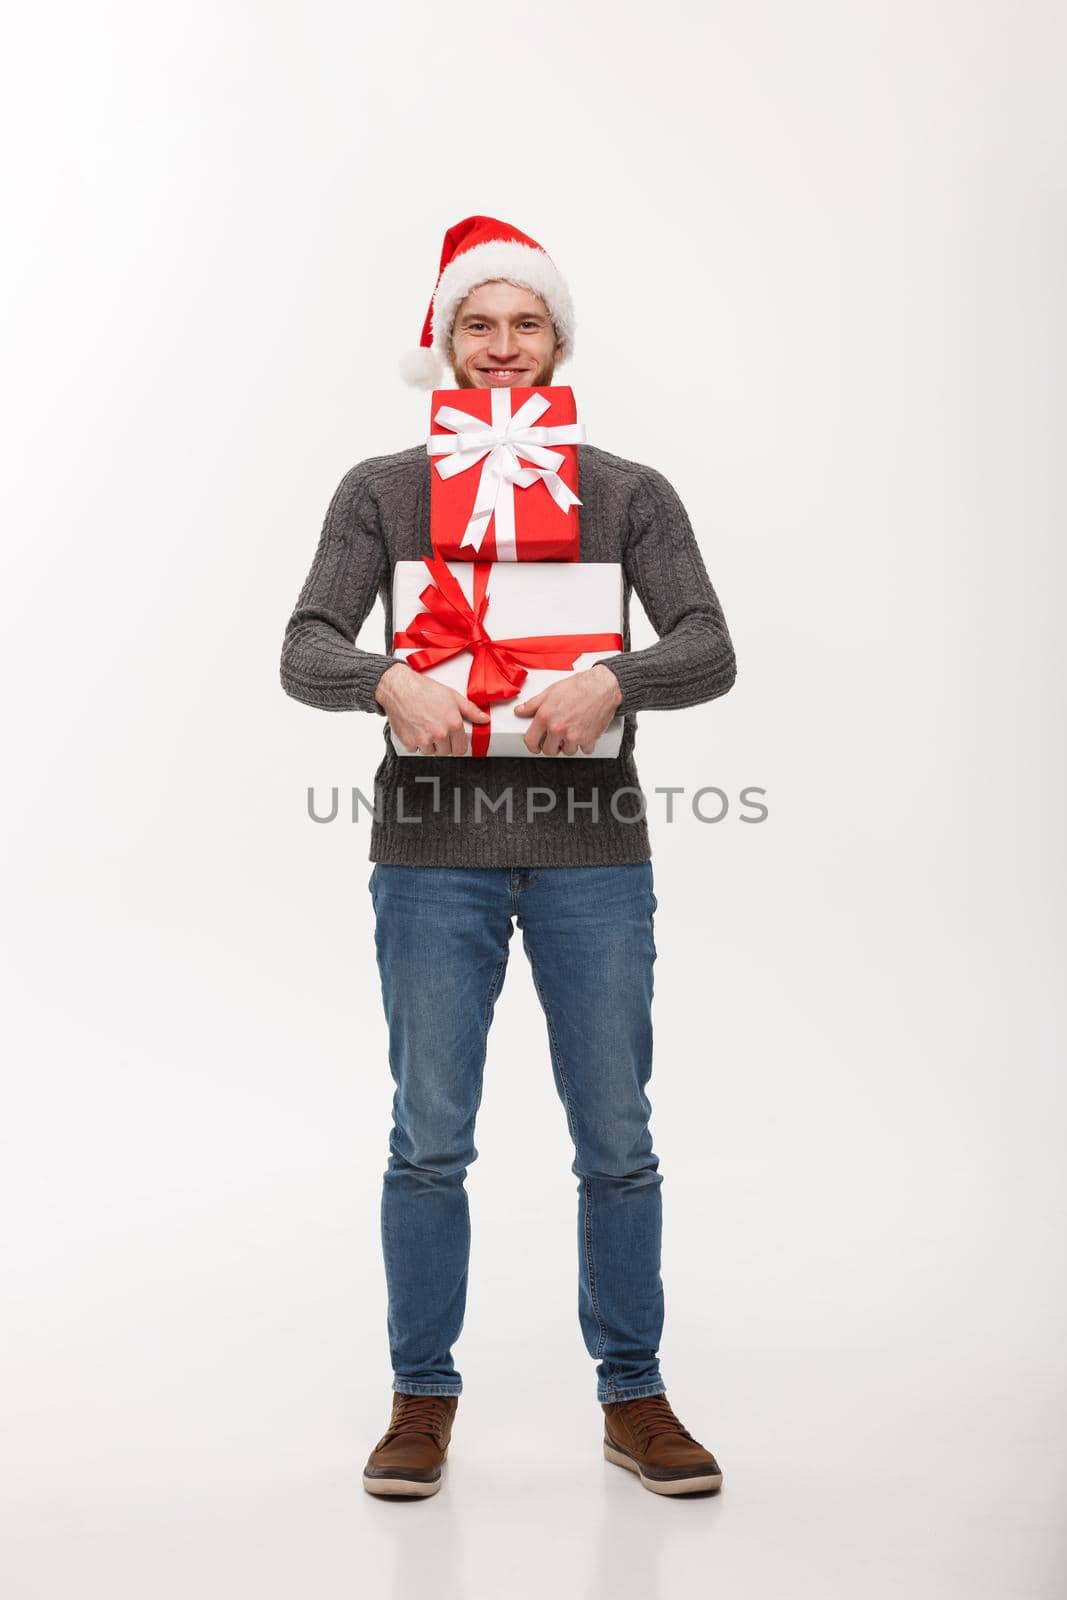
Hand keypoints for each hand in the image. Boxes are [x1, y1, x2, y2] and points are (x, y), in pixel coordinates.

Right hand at [375, 662, 490, 755]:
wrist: (400, 688)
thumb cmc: (424, 690)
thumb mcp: (452, 696)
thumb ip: (470, 710)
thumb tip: (484, 719)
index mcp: (453, 724)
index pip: (461, 749)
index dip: (457, 744)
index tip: (453, 741)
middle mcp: (440, 734)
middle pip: (446, 752)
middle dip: (443, 744)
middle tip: (437, 730)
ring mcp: (424, 740)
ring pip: (431, 752)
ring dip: (429, 744)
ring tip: (426, 727)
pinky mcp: (409, 742)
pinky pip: (415, 750)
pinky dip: (414, 742)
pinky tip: (415, 728)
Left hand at [512, 664, 622, 755]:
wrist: (602, 687)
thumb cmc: (579, 687)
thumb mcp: (550, 691)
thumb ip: (533, 704)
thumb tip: (520, 711)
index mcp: (545, 717)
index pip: (531, 741)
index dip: (533, 745)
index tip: (536, 746)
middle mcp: (558, 728)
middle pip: (549, 751)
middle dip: (552, 745)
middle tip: (557, 737)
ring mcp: (573, 736)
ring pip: (567, 751)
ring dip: (569, 745)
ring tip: (572, 731)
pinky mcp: (588, 739)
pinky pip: (584, 750)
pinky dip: (585, 744)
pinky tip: (585, 732)